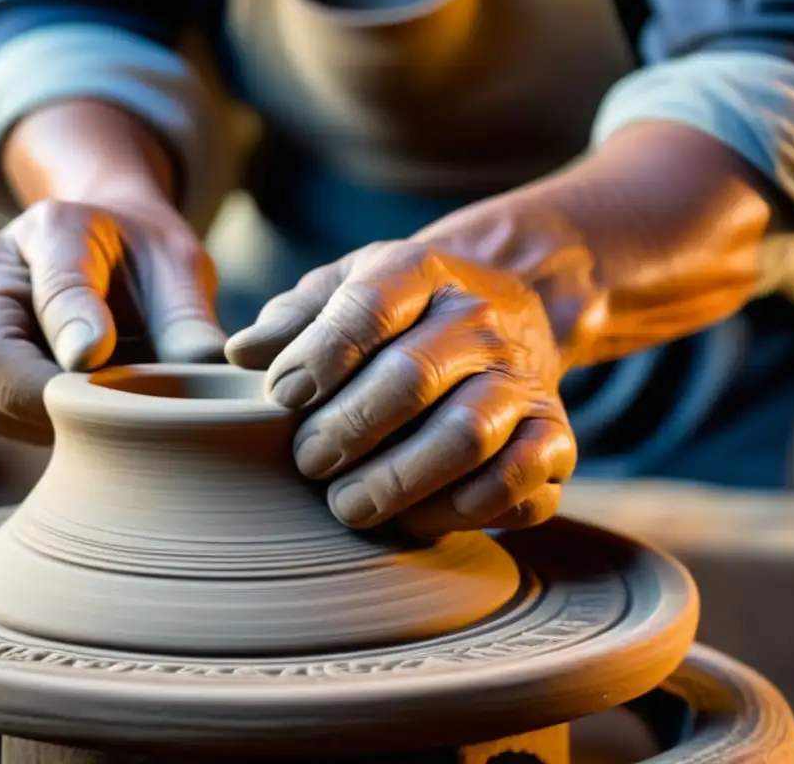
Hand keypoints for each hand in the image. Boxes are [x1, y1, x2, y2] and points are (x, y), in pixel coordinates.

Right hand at [0, 194, 224, 444]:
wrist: (104, 251)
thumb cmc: (143, 262)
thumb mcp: (178, 271)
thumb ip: (186, 319)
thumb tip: (204, 369)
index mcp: (51, 229)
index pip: (54, 286)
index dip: (74, 329)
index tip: (100, 360)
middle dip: (52, 402)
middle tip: (115, 419)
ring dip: (43, 422)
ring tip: (103, 411)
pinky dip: (28, 427)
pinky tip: (73, 413)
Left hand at [226, 236, 577, 537]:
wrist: (515, 307)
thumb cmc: (405, 311)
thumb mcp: (346, 286)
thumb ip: (294, 317)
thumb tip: (240, 355)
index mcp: (422, 274)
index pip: (370, 308)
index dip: (320, 356)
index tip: (279, 396)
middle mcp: (480, 324)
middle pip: (413, 378)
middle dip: (350, 428)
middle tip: (308, 462)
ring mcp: (522, 382)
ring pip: (467, 435)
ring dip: (401, 479)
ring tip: (349, 505)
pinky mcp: (553, 437)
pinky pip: (520, 483)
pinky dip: (467, 511)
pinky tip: (418, 519)